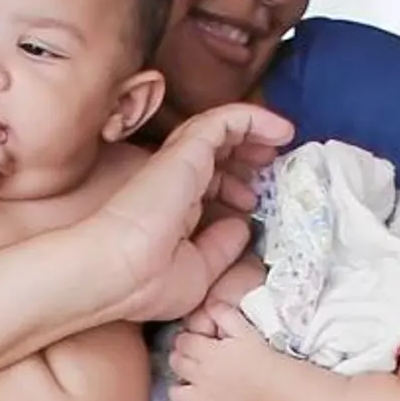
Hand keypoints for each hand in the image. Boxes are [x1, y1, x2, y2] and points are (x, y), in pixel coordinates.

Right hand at [84, 102, 292, 322]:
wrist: (117, 270)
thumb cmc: (146, 282)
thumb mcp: (198, 271)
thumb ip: (221, 247)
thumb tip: (241, 223)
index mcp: (173, 209)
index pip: (204, 184)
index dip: (231, 187)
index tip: (253, 202)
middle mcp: (174, 181)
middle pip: (213, 154)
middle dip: (244, 154)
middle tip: (270, 161)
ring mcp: (178, 163)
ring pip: (218, 130)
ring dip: (252, 131)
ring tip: (282, 136)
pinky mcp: (187, 149)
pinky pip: (224, 121)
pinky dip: (254, 118)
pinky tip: (282, 129)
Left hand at [168, 302, 276, 400]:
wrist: (276, 384)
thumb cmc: (261, 356)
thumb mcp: (243, 328)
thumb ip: (223, 313)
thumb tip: (208, 303)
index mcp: (206, 352)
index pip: (181, 342)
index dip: (186, 339)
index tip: (195, 341)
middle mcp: (200, 375)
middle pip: (175, 363)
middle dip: (180, 358)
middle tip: (193, 359)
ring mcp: (204, 398)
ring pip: (175, 393)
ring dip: (179, 387)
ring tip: (190, 383)